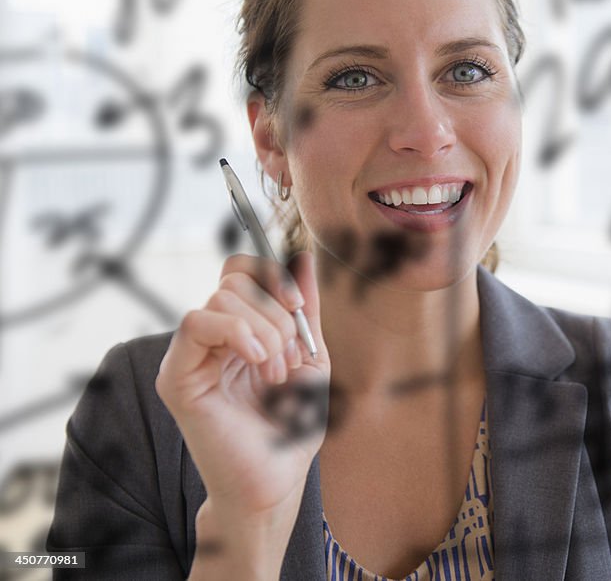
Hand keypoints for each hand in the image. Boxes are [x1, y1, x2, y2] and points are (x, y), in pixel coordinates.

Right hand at [156, 251, 329, 517]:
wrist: (279, 478)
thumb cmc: (292, 426)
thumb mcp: (310, 356)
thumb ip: (304, 308)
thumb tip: (304, 256)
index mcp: (241, 330)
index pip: (241, 271)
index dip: (271, 275)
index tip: (298, 307)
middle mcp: (212, 338)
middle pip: (235, 279)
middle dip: (274, 313)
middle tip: (287, 359)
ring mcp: (191, 355)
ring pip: (221, 298)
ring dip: (264, 331)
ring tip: (275, 373)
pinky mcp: (177, 376)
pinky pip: (195, 322)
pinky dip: (235, 331)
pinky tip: (257, 361)